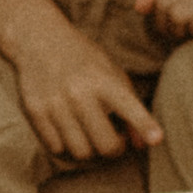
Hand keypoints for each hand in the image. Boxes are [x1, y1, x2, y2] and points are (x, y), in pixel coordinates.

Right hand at [9, 23, 159, 161]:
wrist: (38, 40)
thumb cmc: (83, 60)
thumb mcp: (112, 74)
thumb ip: (131, 108)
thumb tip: (145, 145)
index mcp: (103, 80)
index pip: (129, 107)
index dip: (144, 125)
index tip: (157, 139)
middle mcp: (79, 93)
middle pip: (105, 144)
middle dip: (115, 148)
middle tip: (115, 140)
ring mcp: (55, 104)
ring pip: (81, 152)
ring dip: (90, 150)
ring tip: (91, 136)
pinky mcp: (35, 111)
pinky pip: (56, 148)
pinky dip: (67, 146)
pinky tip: (70, 132)